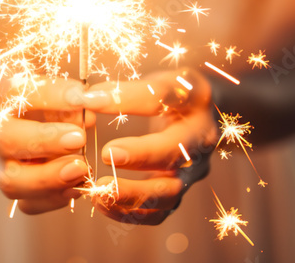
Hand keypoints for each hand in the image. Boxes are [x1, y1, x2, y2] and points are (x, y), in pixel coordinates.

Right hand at [0, 74, 94, 213]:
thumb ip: (63, 91)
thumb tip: (87, 108)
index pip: (13, 90)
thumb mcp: (44, 77)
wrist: (9, 110)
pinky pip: (25, 203)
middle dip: (44, 142)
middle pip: (3, 139)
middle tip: (79, 139)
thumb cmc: (33, 89)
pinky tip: (76, 186)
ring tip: (81, 168)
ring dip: (51, 178)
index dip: (49, 95)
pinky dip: (54, 198)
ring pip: (10, 180)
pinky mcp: (5, 185)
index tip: (81, 98)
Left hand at [83, 68, 216, 224]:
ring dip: (132, 195)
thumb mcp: (159, 81)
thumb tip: (87, 98)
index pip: (165, 95)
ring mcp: (193, 171)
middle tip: (106, 152)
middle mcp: (200, 139)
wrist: (207, 118)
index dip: (131, 98)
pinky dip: (130, 212)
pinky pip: (159, 212)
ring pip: (169, 193)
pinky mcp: (179, 192)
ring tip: (98, 191)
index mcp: (195, 99)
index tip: (94, 100)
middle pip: (178, 153)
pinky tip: (102, 203)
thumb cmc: (175, 95)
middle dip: (142, 156)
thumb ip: (127, 90)